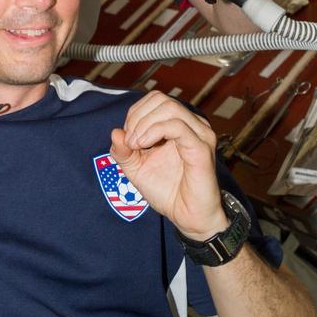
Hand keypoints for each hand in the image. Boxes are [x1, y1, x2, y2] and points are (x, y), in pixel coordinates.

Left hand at [110, 92, 223, 239]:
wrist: (187, 217)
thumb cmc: (167, 192)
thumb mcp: (135, 169)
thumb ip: (123, 151)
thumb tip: (115, 132)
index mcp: (178, 124)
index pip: (154, 100)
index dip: (135, 114)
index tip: (127, 140)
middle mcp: (192, 124)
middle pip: (160, 99)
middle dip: (137, 117)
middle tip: (130, 143)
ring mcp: (199, 134)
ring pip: (169, 107)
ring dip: (144, 124)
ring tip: (136, 145)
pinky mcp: (201, 147)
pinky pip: (177, 126)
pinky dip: (154, 131)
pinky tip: (144, 146)